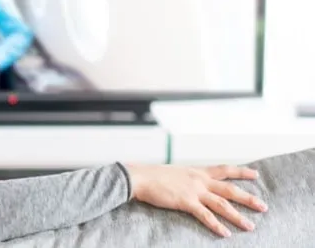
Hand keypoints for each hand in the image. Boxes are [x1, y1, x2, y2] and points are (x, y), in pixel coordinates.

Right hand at [125, 164, 267, 236]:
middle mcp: (199, 180)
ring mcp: (194, 191)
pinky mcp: (186, 202)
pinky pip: (205, 216)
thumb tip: (187, 183)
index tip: (255, 174)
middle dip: (248, 198)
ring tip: (250, 226)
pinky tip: (225, 233)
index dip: (241, 172)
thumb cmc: (152, 175)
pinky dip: (216, 225)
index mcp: (197, 171)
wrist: (140, 177)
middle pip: (230, 190)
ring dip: (237, 216)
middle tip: (263, 207)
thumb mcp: (174, 172)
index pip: (225, 169)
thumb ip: (185, 178)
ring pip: (222, 205)